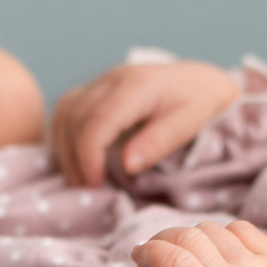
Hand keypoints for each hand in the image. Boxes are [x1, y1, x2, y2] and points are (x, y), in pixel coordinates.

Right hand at [51, 60, 240, 186]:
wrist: (201, 79)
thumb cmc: (200, 102)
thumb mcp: (190, 123)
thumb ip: (159, 142)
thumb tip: (127, 165)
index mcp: (138, 85)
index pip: (99, 120)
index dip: (90, 154)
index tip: (95, 183)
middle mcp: (113, 78)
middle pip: (76, 116)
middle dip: (76, 156)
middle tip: (88, 187)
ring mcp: (102, 81)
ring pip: (66, 111)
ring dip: (66, 147)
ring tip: (81, 178)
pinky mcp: (96, 88)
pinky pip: (67, 109)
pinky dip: (66, 136)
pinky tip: (78, 159)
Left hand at [131, 221, 266, 266]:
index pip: (239, 231)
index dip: (212, 237)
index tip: (194, 254)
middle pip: (207, 232)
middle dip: (181, 239)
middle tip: (159, 259)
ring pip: (187, 238)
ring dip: (160, 242)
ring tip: (143, 260)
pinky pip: (170, 258)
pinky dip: (151, 252)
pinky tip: (141, 261)